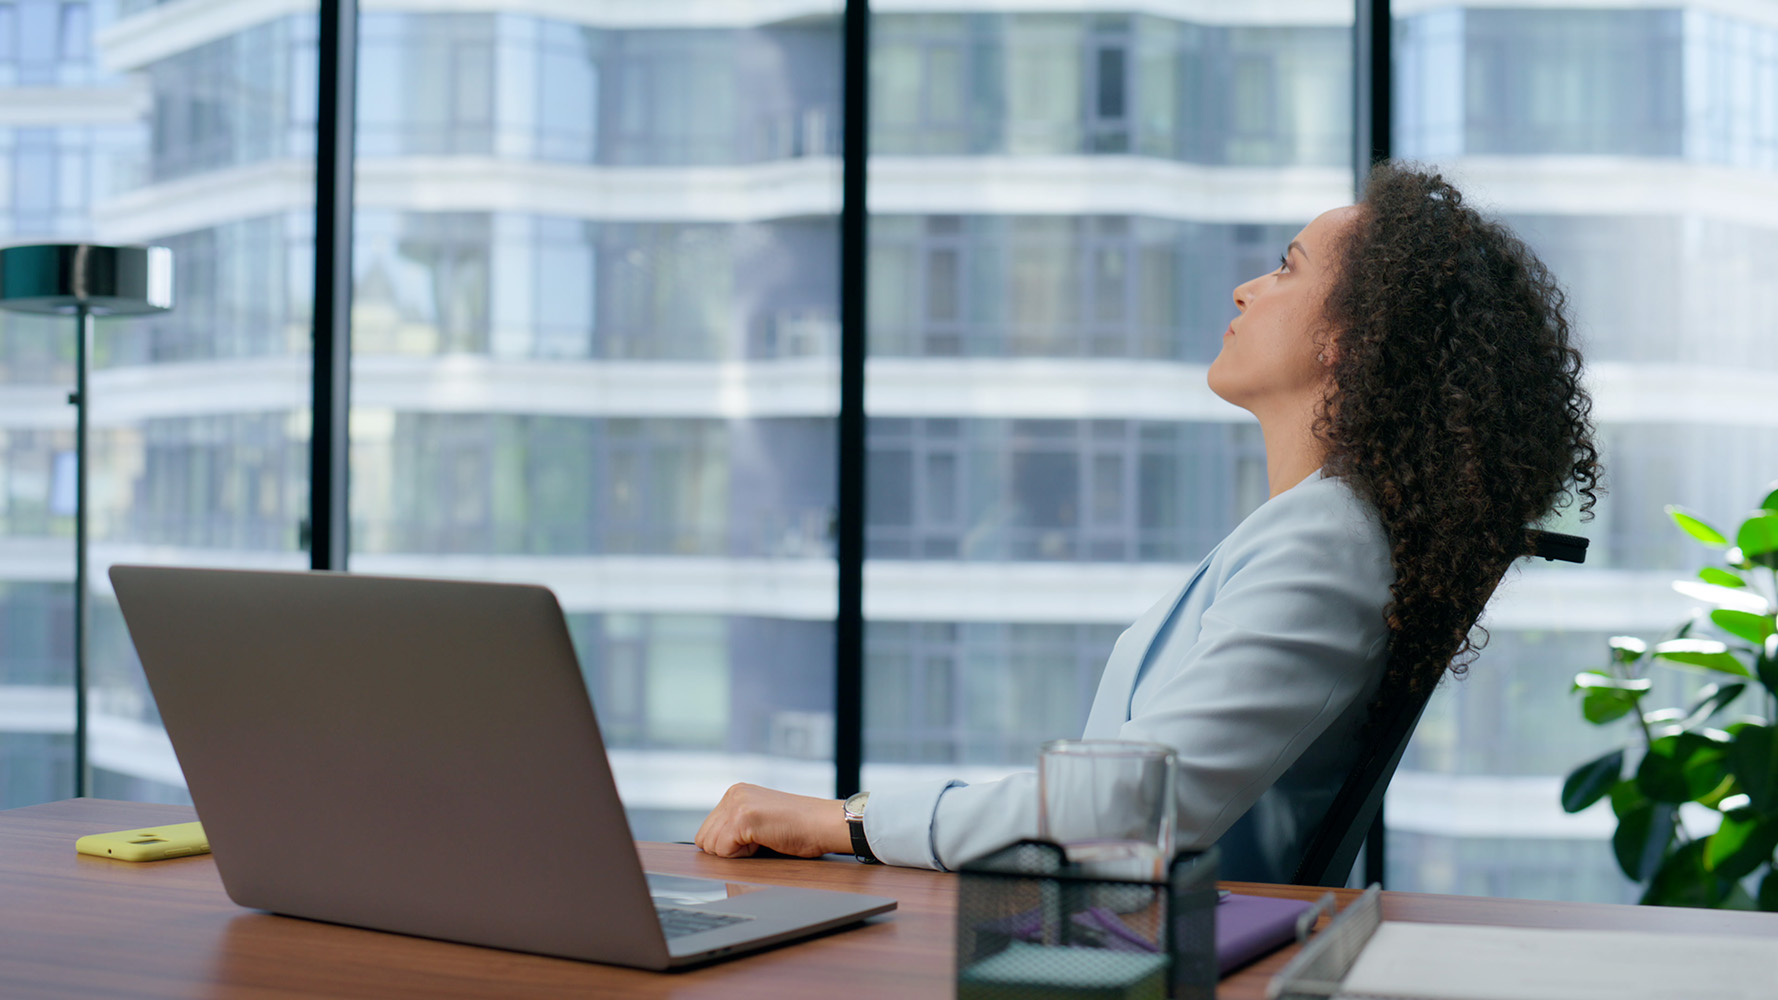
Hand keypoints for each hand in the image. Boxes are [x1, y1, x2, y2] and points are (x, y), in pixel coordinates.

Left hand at [695, 783, 850, 858]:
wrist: (824, 824)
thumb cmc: (800, 828)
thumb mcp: (760, 820)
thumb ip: (735, 826)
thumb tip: (711, 848)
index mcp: (736, 792)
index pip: (707, 831)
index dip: (728, 846)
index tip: (755, 839)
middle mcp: (733, 793)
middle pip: (705, 839)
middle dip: (729, 850)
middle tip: (760, 841)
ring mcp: (737, 804)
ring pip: (712, 846)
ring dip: (737, 852)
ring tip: (764, 840)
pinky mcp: (743, 817)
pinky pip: (724, 851)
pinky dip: (743, 855)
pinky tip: (766, 841)